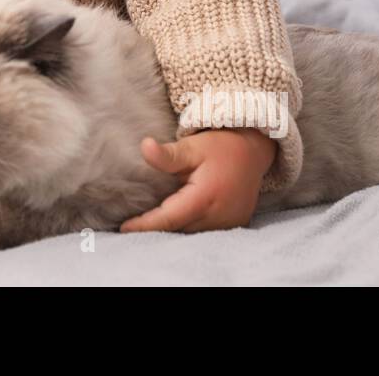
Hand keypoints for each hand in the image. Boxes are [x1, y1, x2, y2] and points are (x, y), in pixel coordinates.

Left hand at [120, 127, 277, 232]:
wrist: (255, 150)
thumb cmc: (221, 146)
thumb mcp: (192, 146)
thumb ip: (168, 154)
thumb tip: (144, 147)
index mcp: (205, 197)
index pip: (169, 218)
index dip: (145, 225)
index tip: (123, 227)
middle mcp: (219, 215)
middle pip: (179, 229)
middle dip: (155, 229)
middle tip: (129, 226)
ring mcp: (229, 222)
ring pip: (192, 232)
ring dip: (172, 230)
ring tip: (147, 225)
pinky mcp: (235, 223)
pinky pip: (206, 230)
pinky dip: (189, 227)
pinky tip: (174, 221)